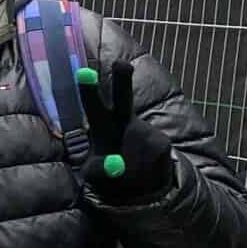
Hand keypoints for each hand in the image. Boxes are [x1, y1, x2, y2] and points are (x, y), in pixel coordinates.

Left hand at [77, 62, 173, 203]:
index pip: (93, 107)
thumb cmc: (110, 172)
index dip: (88, 91)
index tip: (83, 73)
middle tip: (121, 64)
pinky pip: (150, 161)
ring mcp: (144, 131)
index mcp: (102, 126)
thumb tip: (114, 167)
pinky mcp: (162, 142)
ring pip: (135, 148)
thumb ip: (100, 169)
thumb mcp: (96, 172)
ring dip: (131, 167)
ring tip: (129, 175)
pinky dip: (145, 172)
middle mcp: (123, 122)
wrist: (142, 183)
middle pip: (123, 98)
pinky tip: (144, 172)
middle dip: (122, 81)